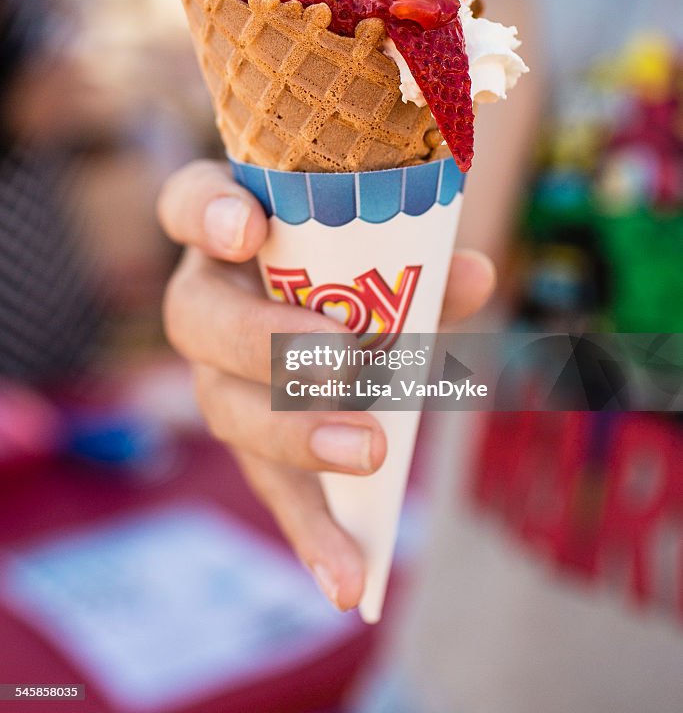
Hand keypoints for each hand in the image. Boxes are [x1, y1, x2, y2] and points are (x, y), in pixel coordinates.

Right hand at [158, 160, 494, 610]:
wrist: (340, 301)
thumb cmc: (358, 257)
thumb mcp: (389, 248)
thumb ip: (422, 256)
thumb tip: (473, 274)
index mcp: (232, 228)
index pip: (187, 202)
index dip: (205, 214)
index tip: (244, 228)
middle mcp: (209, 296)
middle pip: (197, 317)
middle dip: (268, 344)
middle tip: (343, 359)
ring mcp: (218, 373)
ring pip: (226, 407)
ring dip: (295, 435)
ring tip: (366, 454)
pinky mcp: (254, 442)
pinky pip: (270, 485)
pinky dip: (311, 531)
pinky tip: (346, 581)